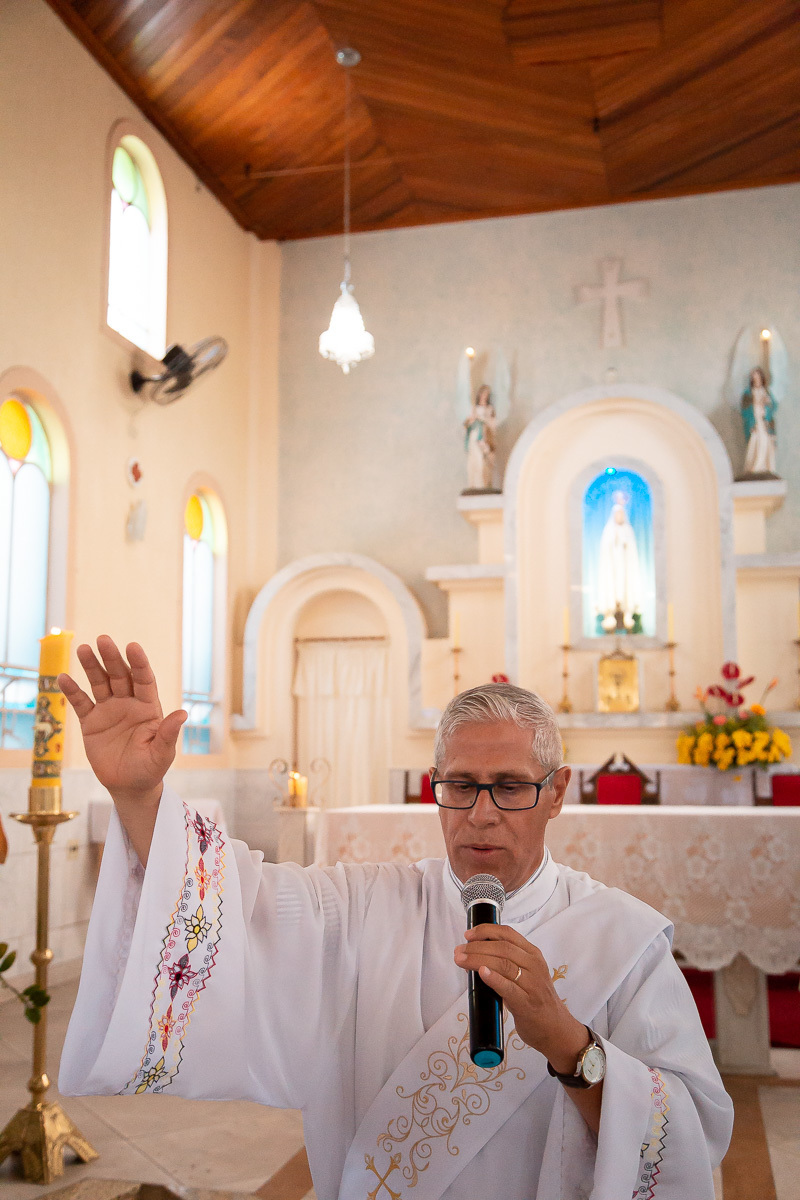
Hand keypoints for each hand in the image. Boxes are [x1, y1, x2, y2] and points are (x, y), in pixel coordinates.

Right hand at [59, 636, 185, 806]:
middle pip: (120, 675)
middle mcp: (129, 703)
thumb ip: (168, 733)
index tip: (133, 646)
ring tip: (83, 649)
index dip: (139, 663)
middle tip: (103, 639)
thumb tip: (183, 713)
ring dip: (91, 666)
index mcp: (148, 707)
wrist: (129, 786)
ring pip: (99, 683)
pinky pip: (81, 702)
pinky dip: (72, 691)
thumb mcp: (162, 753)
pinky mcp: (91, 721)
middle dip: (112, 658)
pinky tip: (63, 678)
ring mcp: (109, 710)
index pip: (144, 680)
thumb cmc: (151, 768)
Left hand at [454, 923, 589, 1072]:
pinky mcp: (527, 1004)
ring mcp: (533, 984)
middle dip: (476, 947)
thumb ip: (508, 962)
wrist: (556, 1029)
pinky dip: (494, 978)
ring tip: (461, 960)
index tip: (468, 934)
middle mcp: (534, 965)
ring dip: (477, 959)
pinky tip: (482, 973)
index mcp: (533, 954)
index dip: (486, 931)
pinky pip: (508, 987)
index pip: (508, 934)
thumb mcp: (527, 974)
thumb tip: (474, 954)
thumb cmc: (536, 1000)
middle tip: (458, 951)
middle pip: (502, 948)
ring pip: (503, 964)